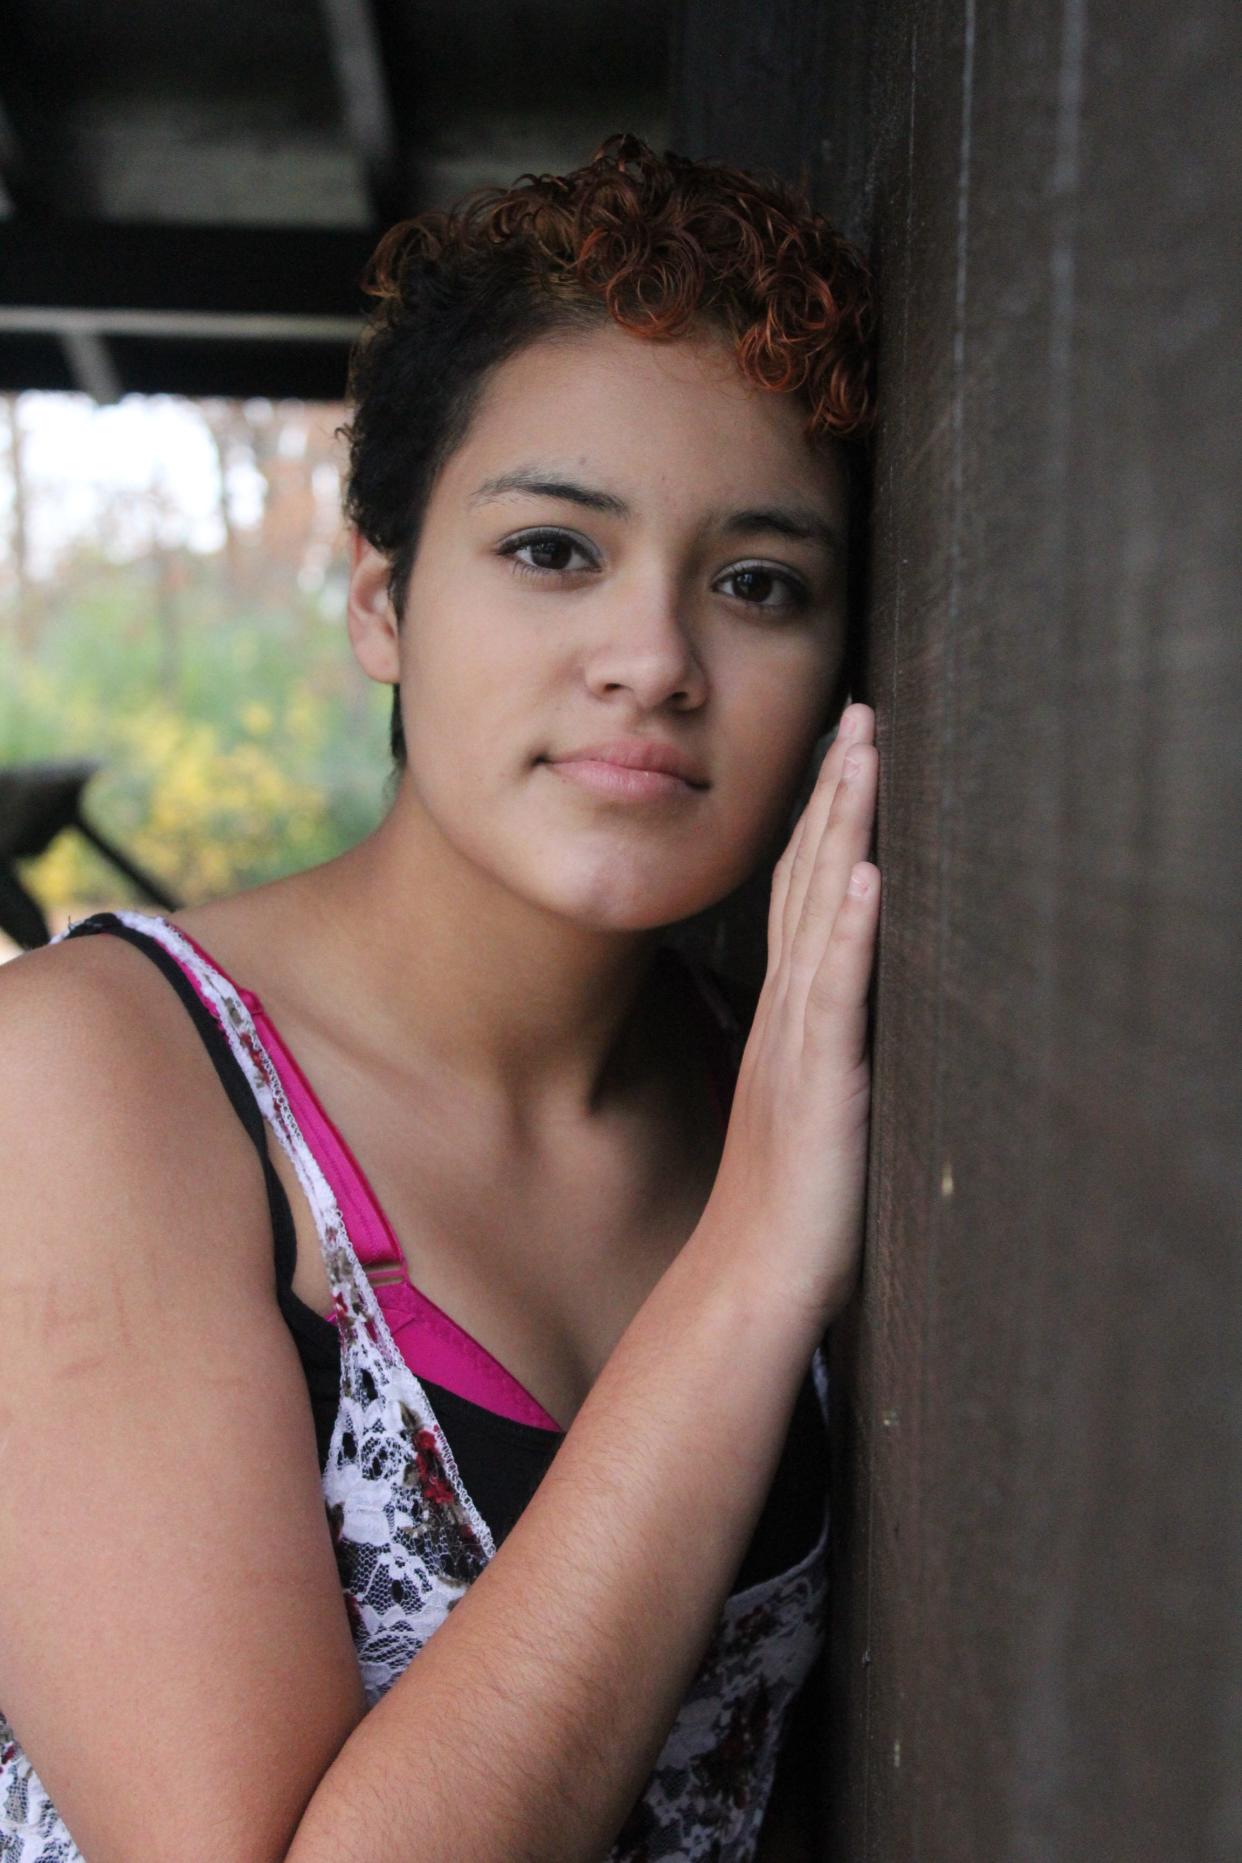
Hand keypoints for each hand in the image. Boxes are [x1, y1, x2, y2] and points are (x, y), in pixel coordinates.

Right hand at [706, 702, 879, 1325]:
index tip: (843, 752)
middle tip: (856, 714)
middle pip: (806, 882)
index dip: (821, 822)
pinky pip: (834, 994)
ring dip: (843, 831)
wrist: (752, 1280)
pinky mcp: (822, 1082)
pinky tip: (865, 875)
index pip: (801, 898)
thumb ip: (814, 1048)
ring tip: (862, 754)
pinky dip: (850, 930)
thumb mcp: (802, 1106)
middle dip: (835, 795)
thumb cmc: (784, 1205)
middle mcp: (788, 1014)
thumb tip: (827, 1014)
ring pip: (820, 916)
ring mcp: (800, 1043)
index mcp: (786, 1017)